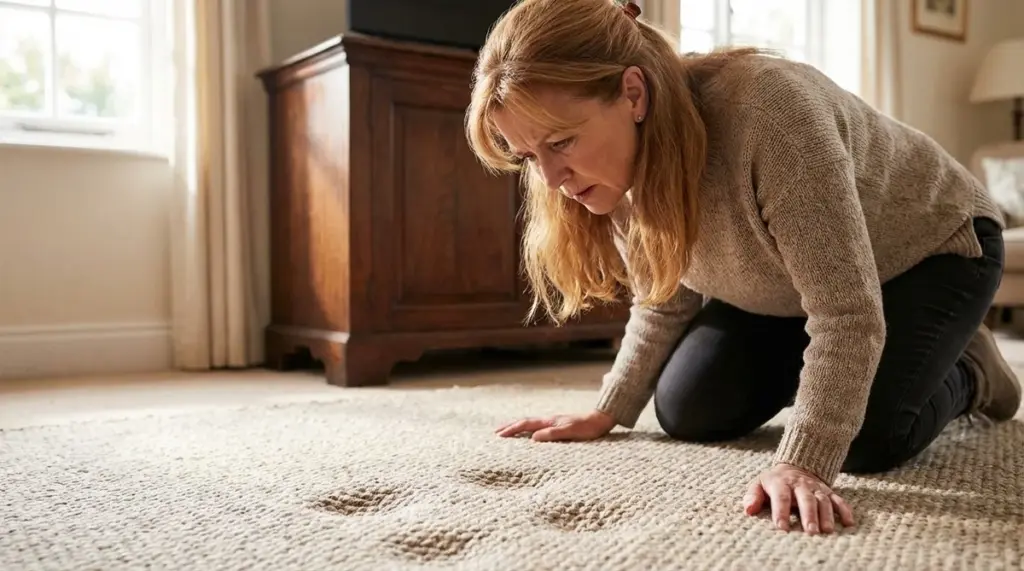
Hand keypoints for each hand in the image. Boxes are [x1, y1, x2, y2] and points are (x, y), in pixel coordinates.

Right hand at [495, 410, 616, 441]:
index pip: (525, 424)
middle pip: (525, 421)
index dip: (512, 430)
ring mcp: (554, 422)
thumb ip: (552, 434)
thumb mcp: (570, 432)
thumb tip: (533, 438)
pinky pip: (538, 426)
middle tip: (496, 432)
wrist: (601, 419)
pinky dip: (528, 428)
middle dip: (510, 426)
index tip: (499, 435)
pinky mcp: (559, 425)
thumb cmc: (587, 428)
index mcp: (549, 422)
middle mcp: (549, 420)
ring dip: (518, 426)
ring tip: (508, 430)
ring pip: (531, 423)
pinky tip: (530, 432)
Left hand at [744, 463, 854, 533]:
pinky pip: (839, 500)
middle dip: (808, 516)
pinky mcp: (829, 492)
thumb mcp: (759, 484)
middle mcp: (801, 485)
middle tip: (810, 532)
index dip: (781, 512)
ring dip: (827, 516)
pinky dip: (845, 510)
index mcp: (781, 483)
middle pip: (806, 500)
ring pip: (823, 501)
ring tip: (827, 531)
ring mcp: (816, 488)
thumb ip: (752, 496)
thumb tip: (748, 510)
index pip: (781, 498)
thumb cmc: (774, 482)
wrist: (795, 466)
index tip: (781, 528)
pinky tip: (849, 523)